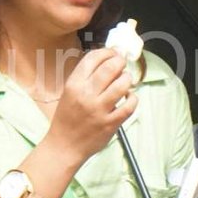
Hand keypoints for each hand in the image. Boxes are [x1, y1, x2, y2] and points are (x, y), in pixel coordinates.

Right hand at [44, 49, 136, 163]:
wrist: (64, 146)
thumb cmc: (67, 118)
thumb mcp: (70, 92)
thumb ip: (86, 77)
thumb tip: (108, 59)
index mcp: (74, 84)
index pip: (93, 58)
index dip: (107, 51)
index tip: (114, 52)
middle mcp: (86, 95)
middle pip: (110, 67)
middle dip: (120, 61)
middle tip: (123, 64)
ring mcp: (99, 109)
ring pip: (122, 84)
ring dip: (127, 79)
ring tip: (125, 80)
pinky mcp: (110, 123)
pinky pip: (129, 105)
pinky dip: (133, 98)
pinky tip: (129, 97)